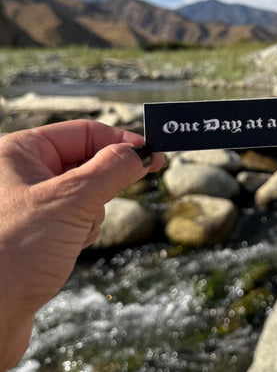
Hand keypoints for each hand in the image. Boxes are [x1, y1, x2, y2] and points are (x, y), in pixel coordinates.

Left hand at [0, 120, 163, 369]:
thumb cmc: (11, 253)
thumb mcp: (72, 200)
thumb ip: (112, 169)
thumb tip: (142, 152)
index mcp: (19, 152)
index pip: (84, 132)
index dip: (121, 141)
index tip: (153, 155)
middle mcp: (21, 174)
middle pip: (86, 161)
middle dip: (102, 185)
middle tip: (106, 201)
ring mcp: (28, 204)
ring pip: (85, 193)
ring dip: (90, 214)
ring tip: (72, 236)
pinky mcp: (35, 232)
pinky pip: (74, 218)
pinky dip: (82, 230)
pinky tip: (67, 248)